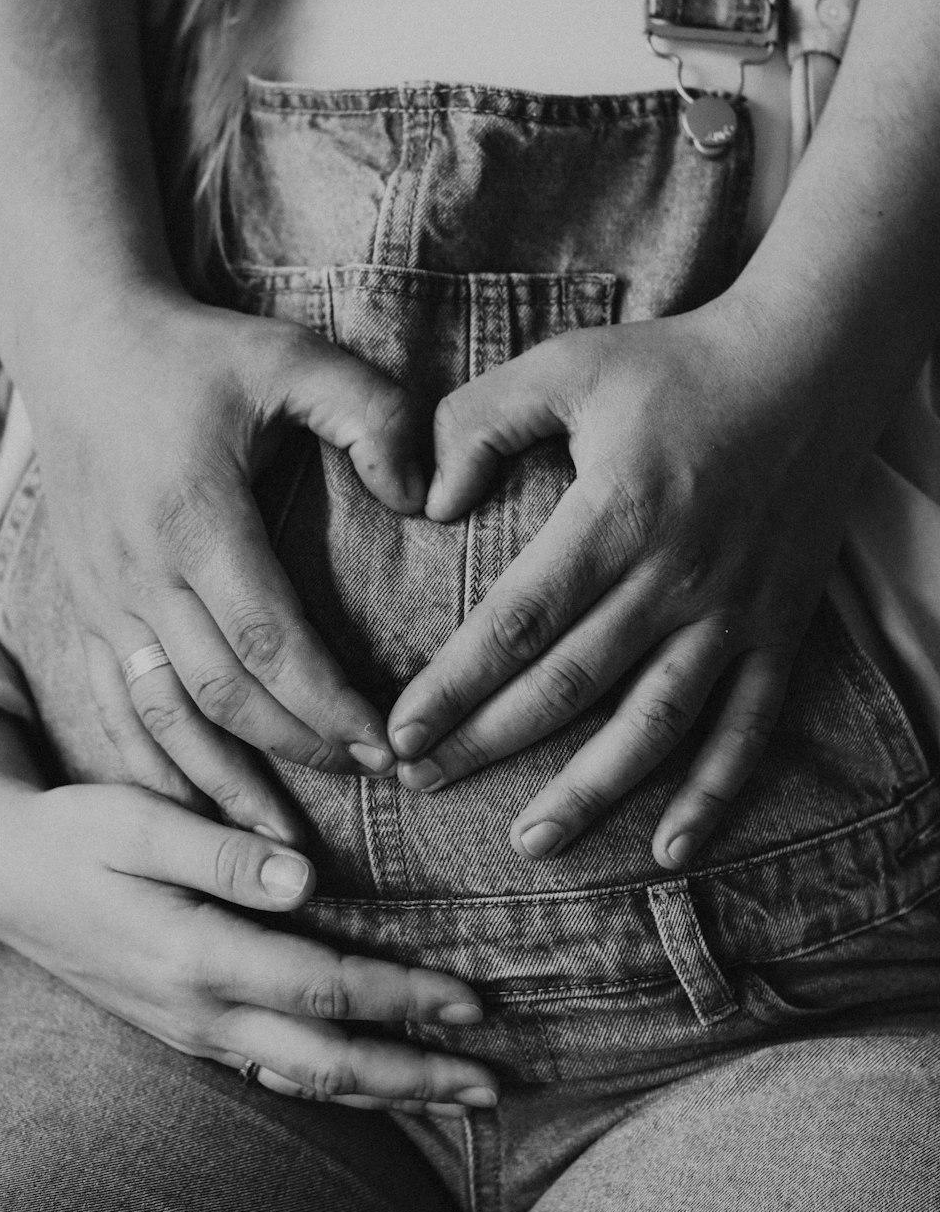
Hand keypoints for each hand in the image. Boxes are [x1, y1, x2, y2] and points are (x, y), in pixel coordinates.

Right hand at [0, 712, 496, 1114]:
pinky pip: (275, 1068)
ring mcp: (195, 1027)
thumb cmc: (76, 834)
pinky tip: (375, 1082)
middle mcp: (201, 1008)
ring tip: (457, 1092)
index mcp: (195, 953)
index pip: (321, 986)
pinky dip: (336, 1080)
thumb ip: (220, 850)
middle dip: (414, 1073)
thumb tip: (304, 878)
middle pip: (327, 1058)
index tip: (470, 1000)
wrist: (5, 876)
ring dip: (386, 1087)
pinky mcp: (191, 1025)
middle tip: (492, 1083)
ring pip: (306, 1075)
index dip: (400, 997)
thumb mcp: (136, 822)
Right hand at [22, 283, 427, 797]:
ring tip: (284, 838)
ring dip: (226, 782)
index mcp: (196, 521)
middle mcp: (141, 575)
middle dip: (300, 748)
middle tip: (371, 778)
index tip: (389, 744)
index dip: (331, 706)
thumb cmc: (199, 354)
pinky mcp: (85, 608)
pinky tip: (193, 810)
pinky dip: (153, 767)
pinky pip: (115, 706)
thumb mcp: (294, 358)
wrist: (80, 344)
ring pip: (164, 718)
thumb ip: (372, 416)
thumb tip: (424, 498)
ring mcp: (104, 599)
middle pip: (224, 695)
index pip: (271, 643)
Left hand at [387, 285, 874, 868]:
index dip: (454, 684)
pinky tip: (671, 848)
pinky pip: (749, 728)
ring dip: (590, 791)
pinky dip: (714, 794)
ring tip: (531, 843)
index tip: (399, 733)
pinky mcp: (781, 629)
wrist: (812, 363)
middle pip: (570, 684)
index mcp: (617, 513)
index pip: (518, 621)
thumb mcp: (566, 365)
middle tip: (423, 786)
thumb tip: (427, 501)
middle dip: (489, 744)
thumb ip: (480, 421)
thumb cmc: (676, 366)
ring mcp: (735, 612)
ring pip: (655, 725)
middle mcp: (677, 577)